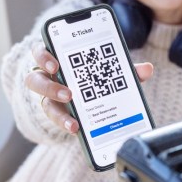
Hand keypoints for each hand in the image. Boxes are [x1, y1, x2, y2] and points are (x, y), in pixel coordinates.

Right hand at [25, 41, 153, 133]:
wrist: (84, 93)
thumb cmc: (91, 73)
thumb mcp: (106, 68)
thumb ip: (123, 68)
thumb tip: (147, 69)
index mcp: (57, 58)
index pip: (41, 52)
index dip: (44, 57)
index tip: (55, 64)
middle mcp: (47, 77)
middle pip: (35, 80)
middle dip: (50, 87)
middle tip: (69, 95)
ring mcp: (49, 97)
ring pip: (43, 104)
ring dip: (58, 113)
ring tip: (74, 122)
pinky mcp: (56, 113)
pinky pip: (57, 120)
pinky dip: (67, 124)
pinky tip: (78, 130)